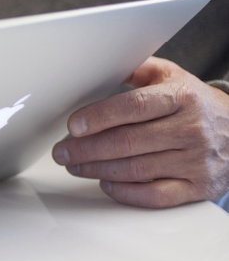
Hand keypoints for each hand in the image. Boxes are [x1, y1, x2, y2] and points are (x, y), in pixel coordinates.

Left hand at [52, 57, 228, 207]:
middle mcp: (191, 129)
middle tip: (61, 151)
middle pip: (127, 142)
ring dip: (96, 169)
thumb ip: (136, 69)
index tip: (73, 126)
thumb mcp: (171, 76)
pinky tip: (106, 183)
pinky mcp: (199, 187)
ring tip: (74, 165)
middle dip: (86, 148)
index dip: (98, 117)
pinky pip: (155, 196)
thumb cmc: (195, 102)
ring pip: (136, 169)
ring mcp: (196, 161)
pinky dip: (126, 193)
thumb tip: (98, 65)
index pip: (133, 107)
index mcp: (182, 97)